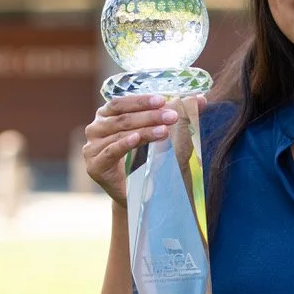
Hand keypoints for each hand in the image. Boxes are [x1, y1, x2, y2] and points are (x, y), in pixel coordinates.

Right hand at [82, 92, 206, 205]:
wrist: (137, 194)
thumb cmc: (147, 160)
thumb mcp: (162, 134)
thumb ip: (177, 115)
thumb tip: (202, 99)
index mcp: (107, 115)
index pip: (121, 102)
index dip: (141, 100)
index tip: (163, 100)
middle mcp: (96, 128)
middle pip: (122, 116)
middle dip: (149, 115)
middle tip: (172, 116)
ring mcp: (92, 147)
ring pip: (118, 132)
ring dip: (143, 129)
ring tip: (164, 130)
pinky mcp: (95, 165)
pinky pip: (111, 151)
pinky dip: (125, 144)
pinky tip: (137, 139)